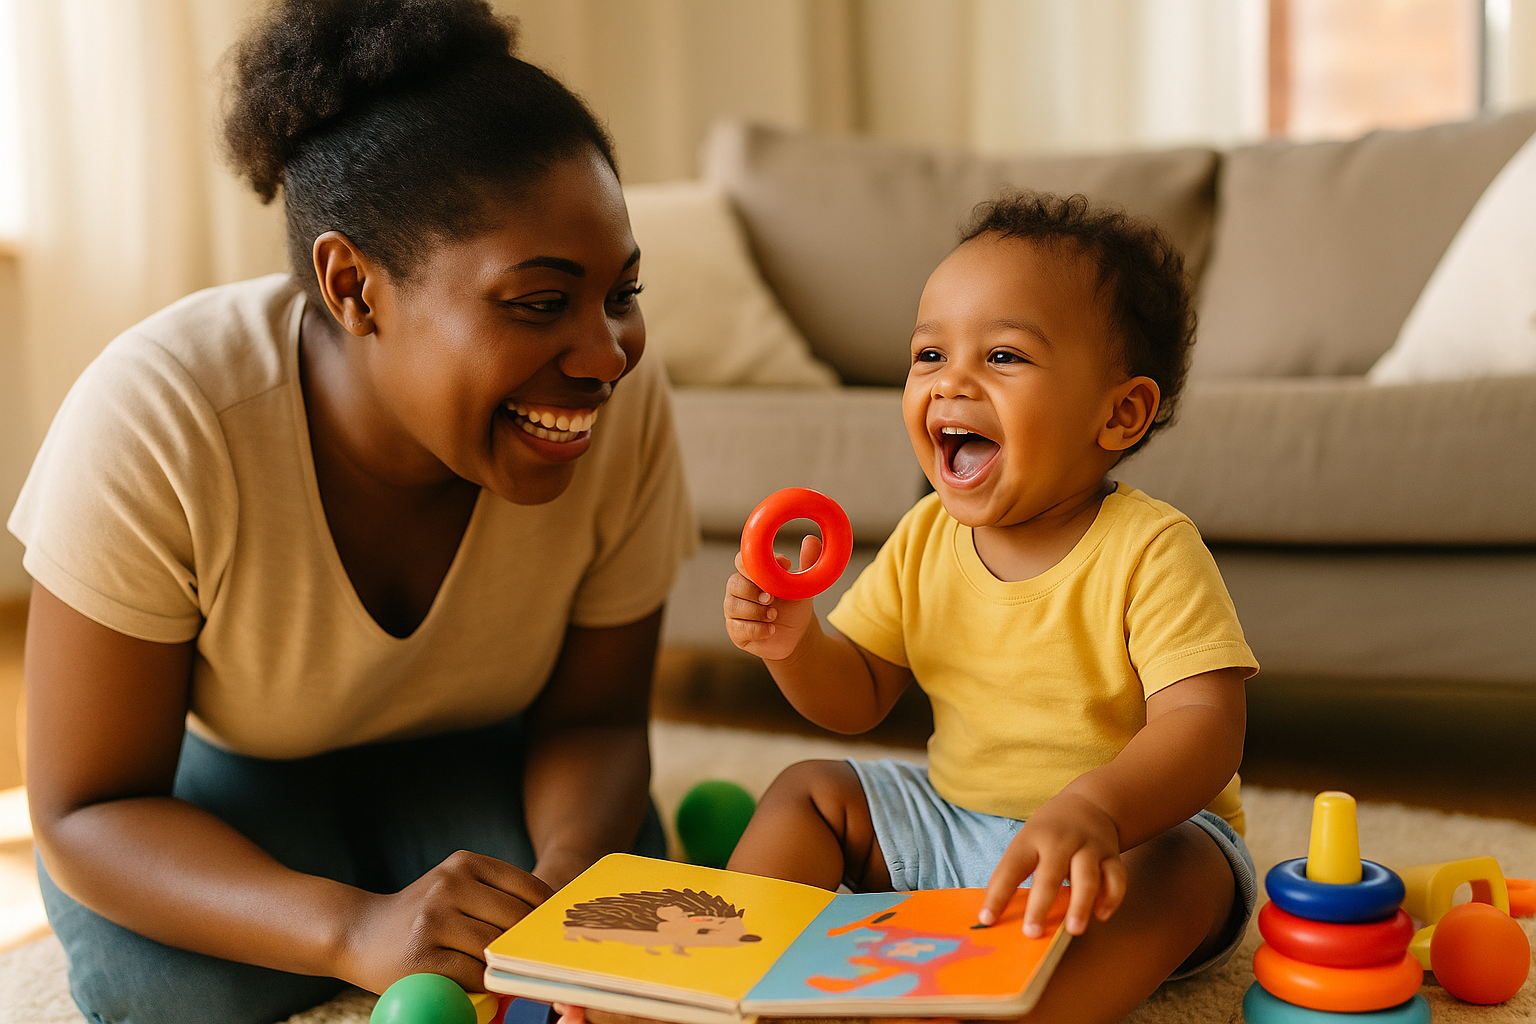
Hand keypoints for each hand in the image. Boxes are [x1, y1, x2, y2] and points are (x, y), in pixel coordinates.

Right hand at [339, 849, 552, 993]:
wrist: (359, 932)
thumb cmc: (423, 915)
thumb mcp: (456, 886)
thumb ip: (498, 896)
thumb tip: (550, 922)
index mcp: (465, 863)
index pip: (529, 888)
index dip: (548, 916)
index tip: (556, 934)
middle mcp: (449, 885)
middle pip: (516, 920)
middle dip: (528, 944)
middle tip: (538, 960)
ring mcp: (434, 920)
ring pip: (495, 949)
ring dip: (503, 965)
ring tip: (503, 971)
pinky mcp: (422, 957)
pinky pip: (473, 975)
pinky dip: (482, 983)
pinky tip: (478, 982)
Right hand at [723, 534, 821, 661]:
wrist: (797, 635)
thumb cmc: (795, 605)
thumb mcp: (804, 584)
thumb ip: (808, 562)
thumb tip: (812, 539)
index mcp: (752, 574)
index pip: (741, 561)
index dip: (752, 565)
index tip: (775, 571)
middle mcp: (739, 590)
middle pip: (733, 583)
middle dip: (752, 591)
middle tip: (771, 598)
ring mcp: (735, 611)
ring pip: (733, 606)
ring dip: (755, 611)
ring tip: (774, 616)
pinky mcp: (736, 632)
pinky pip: (737, 628)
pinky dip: (756, 629)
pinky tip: (771, 630)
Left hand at [979, 792, 1126, 938]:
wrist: (1088, 804)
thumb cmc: (1048, 832)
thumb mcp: (1026, 842)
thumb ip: (1016, 874)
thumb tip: (997, 916)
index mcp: (1032, 839)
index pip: (1011, 868)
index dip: (998, 894)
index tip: (986, 919)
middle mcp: (1060, 841)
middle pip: (1050, 874)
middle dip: (1040, 904)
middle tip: (1031, 933)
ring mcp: (1089, 848)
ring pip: (1087, 877)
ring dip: (1080, 904)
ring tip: (1073, 930)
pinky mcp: (1112, 856)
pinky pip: (1116, 878)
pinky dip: (1111, 898)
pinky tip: (1101, 915)